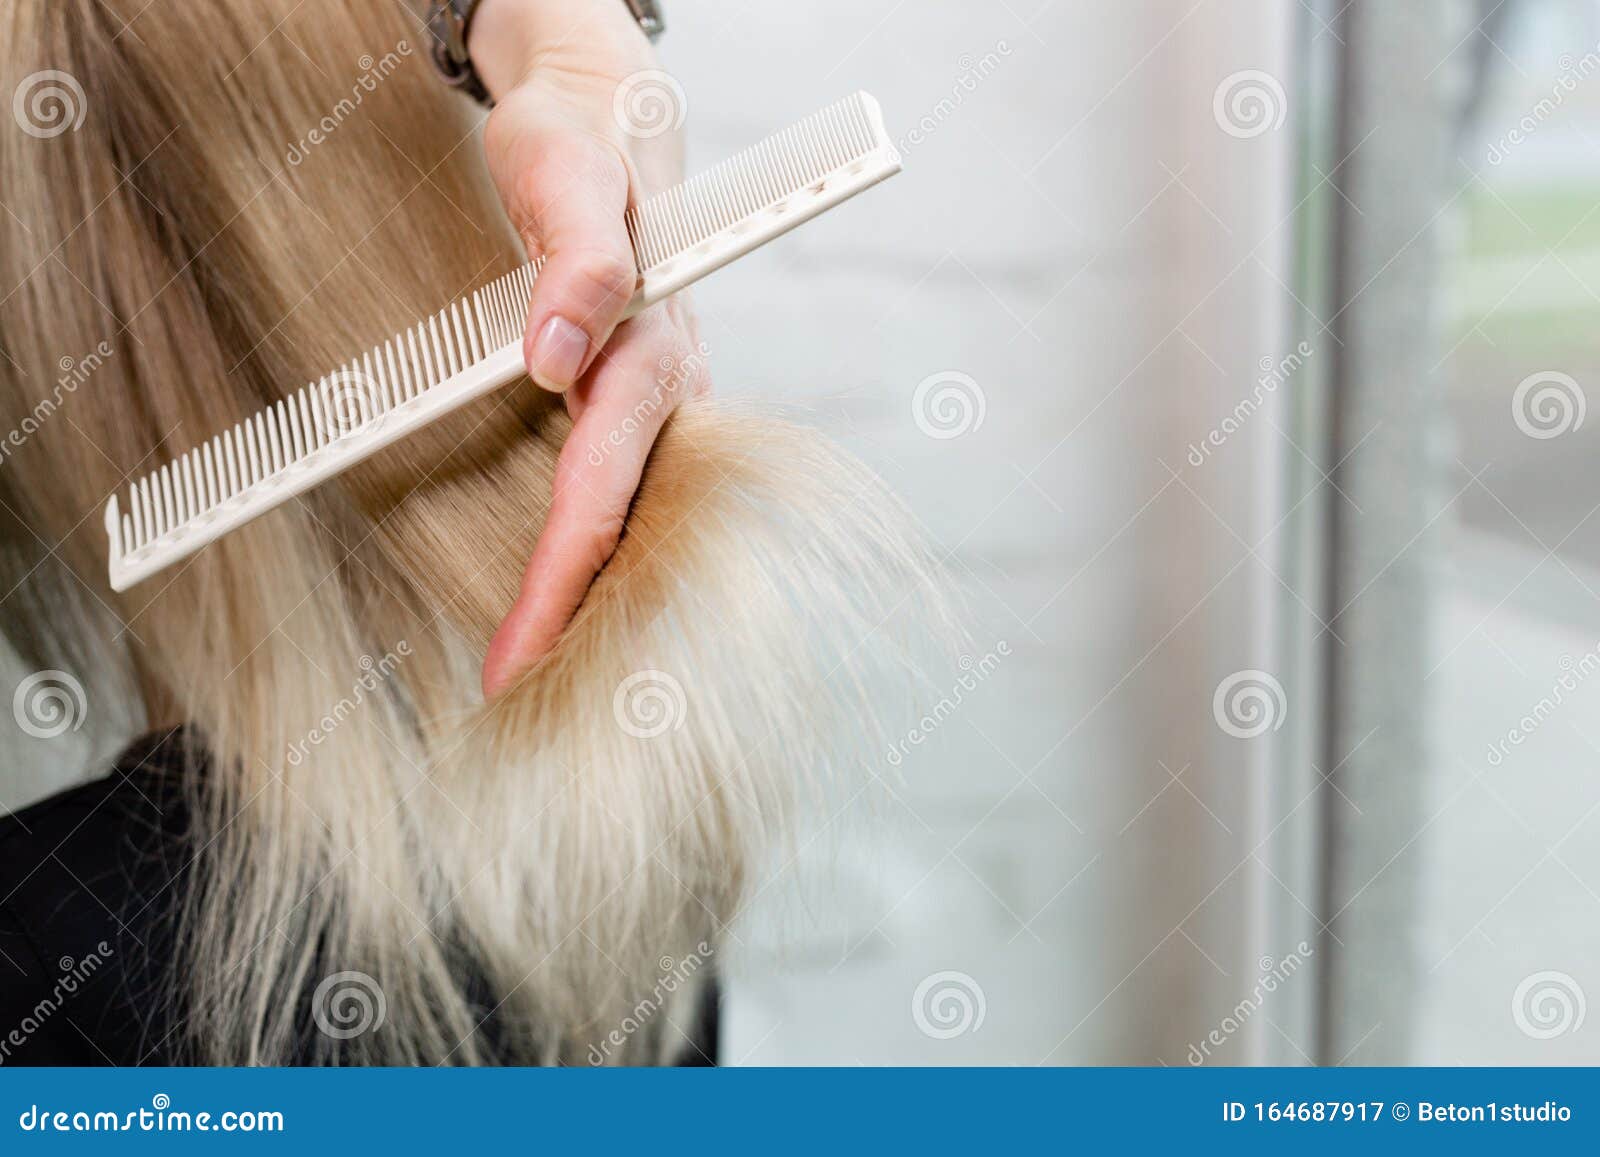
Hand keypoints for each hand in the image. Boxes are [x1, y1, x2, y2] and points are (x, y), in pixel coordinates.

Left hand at [466, 0, 706, 697]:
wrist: (611, 122)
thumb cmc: (581, 141)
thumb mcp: (566, 174)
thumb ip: (574, 263)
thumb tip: (552, 357)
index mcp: (655, 358)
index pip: (600, 496)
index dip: (555, 588)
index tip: (509, 667)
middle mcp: (672, 397)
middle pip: (628, 536)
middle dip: (574, 626)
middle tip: (512, 706)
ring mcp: (662, 408)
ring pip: (634, 525)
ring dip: (586, 602)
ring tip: (533, 676)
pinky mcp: (642, 410)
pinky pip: (621, 496)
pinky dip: (590, 555)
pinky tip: (556, 595)